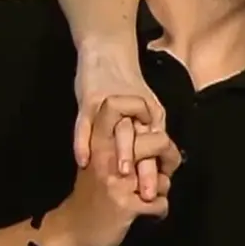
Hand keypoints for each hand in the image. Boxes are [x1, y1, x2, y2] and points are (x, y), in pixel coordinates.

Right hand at [43, 95, 182, 245]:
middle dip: (170, 156)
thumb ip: (119, 149)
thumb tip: (153, 137)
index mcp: (98, 145)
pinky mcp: (126, 206)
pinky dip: (159, 211)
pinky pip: (161, 204)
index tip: (147, 129)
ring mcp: (118, 182)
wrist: (67, 234)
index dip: (140, 110)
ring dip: (162, 188)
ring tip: (150, 196)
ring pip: (163, 176)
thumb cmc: (88, 197)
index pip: (115, 107)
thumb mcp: (97, 165)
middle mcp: (108, 159)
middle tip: (165, 169)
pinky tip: (149, 214)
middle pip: (158, 140)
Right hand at [74, 44, 164, 198]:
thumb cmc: (124, 84)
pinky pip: (84, 125)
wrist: (107, 53)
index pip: (156, 146)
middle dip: (145, 169)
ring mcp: (109, 110)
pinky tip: (83, 161)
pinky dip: (82, 142)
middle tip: (148, 192)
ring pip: (119, 134)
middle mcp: (132, 115)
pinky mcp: (88, 103)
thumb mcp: (146, 107)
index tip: (161, 190)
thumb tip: (161, 159)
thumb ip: (151, 130)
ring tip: (123, 176)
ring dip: (122, 154)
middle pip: (142, 144)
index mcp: (148, 117)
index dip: (158, 167)